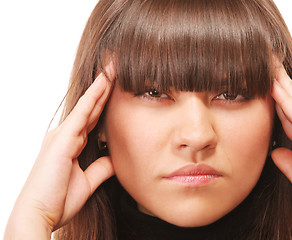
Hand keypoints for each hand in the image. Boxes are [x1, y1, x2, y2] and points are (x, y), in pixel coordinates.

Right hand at [5, 65, 114, 238]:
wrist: (39, 214)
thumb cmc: (58, 200)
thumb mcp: (87, 182)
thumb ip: (101, 168)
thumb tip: (115, 159)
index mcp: (71, 144)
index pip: (93, 119)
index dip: (105, 104)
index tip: (118, 90)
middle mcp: (66, 135)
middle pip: (91, 108)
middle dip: (104, 90)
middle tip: (116, 71)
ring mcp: (62, 135)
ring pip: (87, 106)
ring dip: (101, 87)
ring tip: (113, 69)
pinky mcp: (62, 139)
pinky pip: (82, 113)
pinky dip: (92, 97)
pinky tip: (103, 83)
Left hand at [271, 63, 291, 235]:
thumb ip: (290, 166)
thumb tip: (276, 152)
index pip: (288, 117)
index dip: (276, 102)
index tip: (263, 86)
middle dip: (279, 85)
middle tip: (266, 65)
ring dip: (282, 86)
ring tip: (269, 67)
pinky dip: (288, 103)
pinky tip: (277, 90)